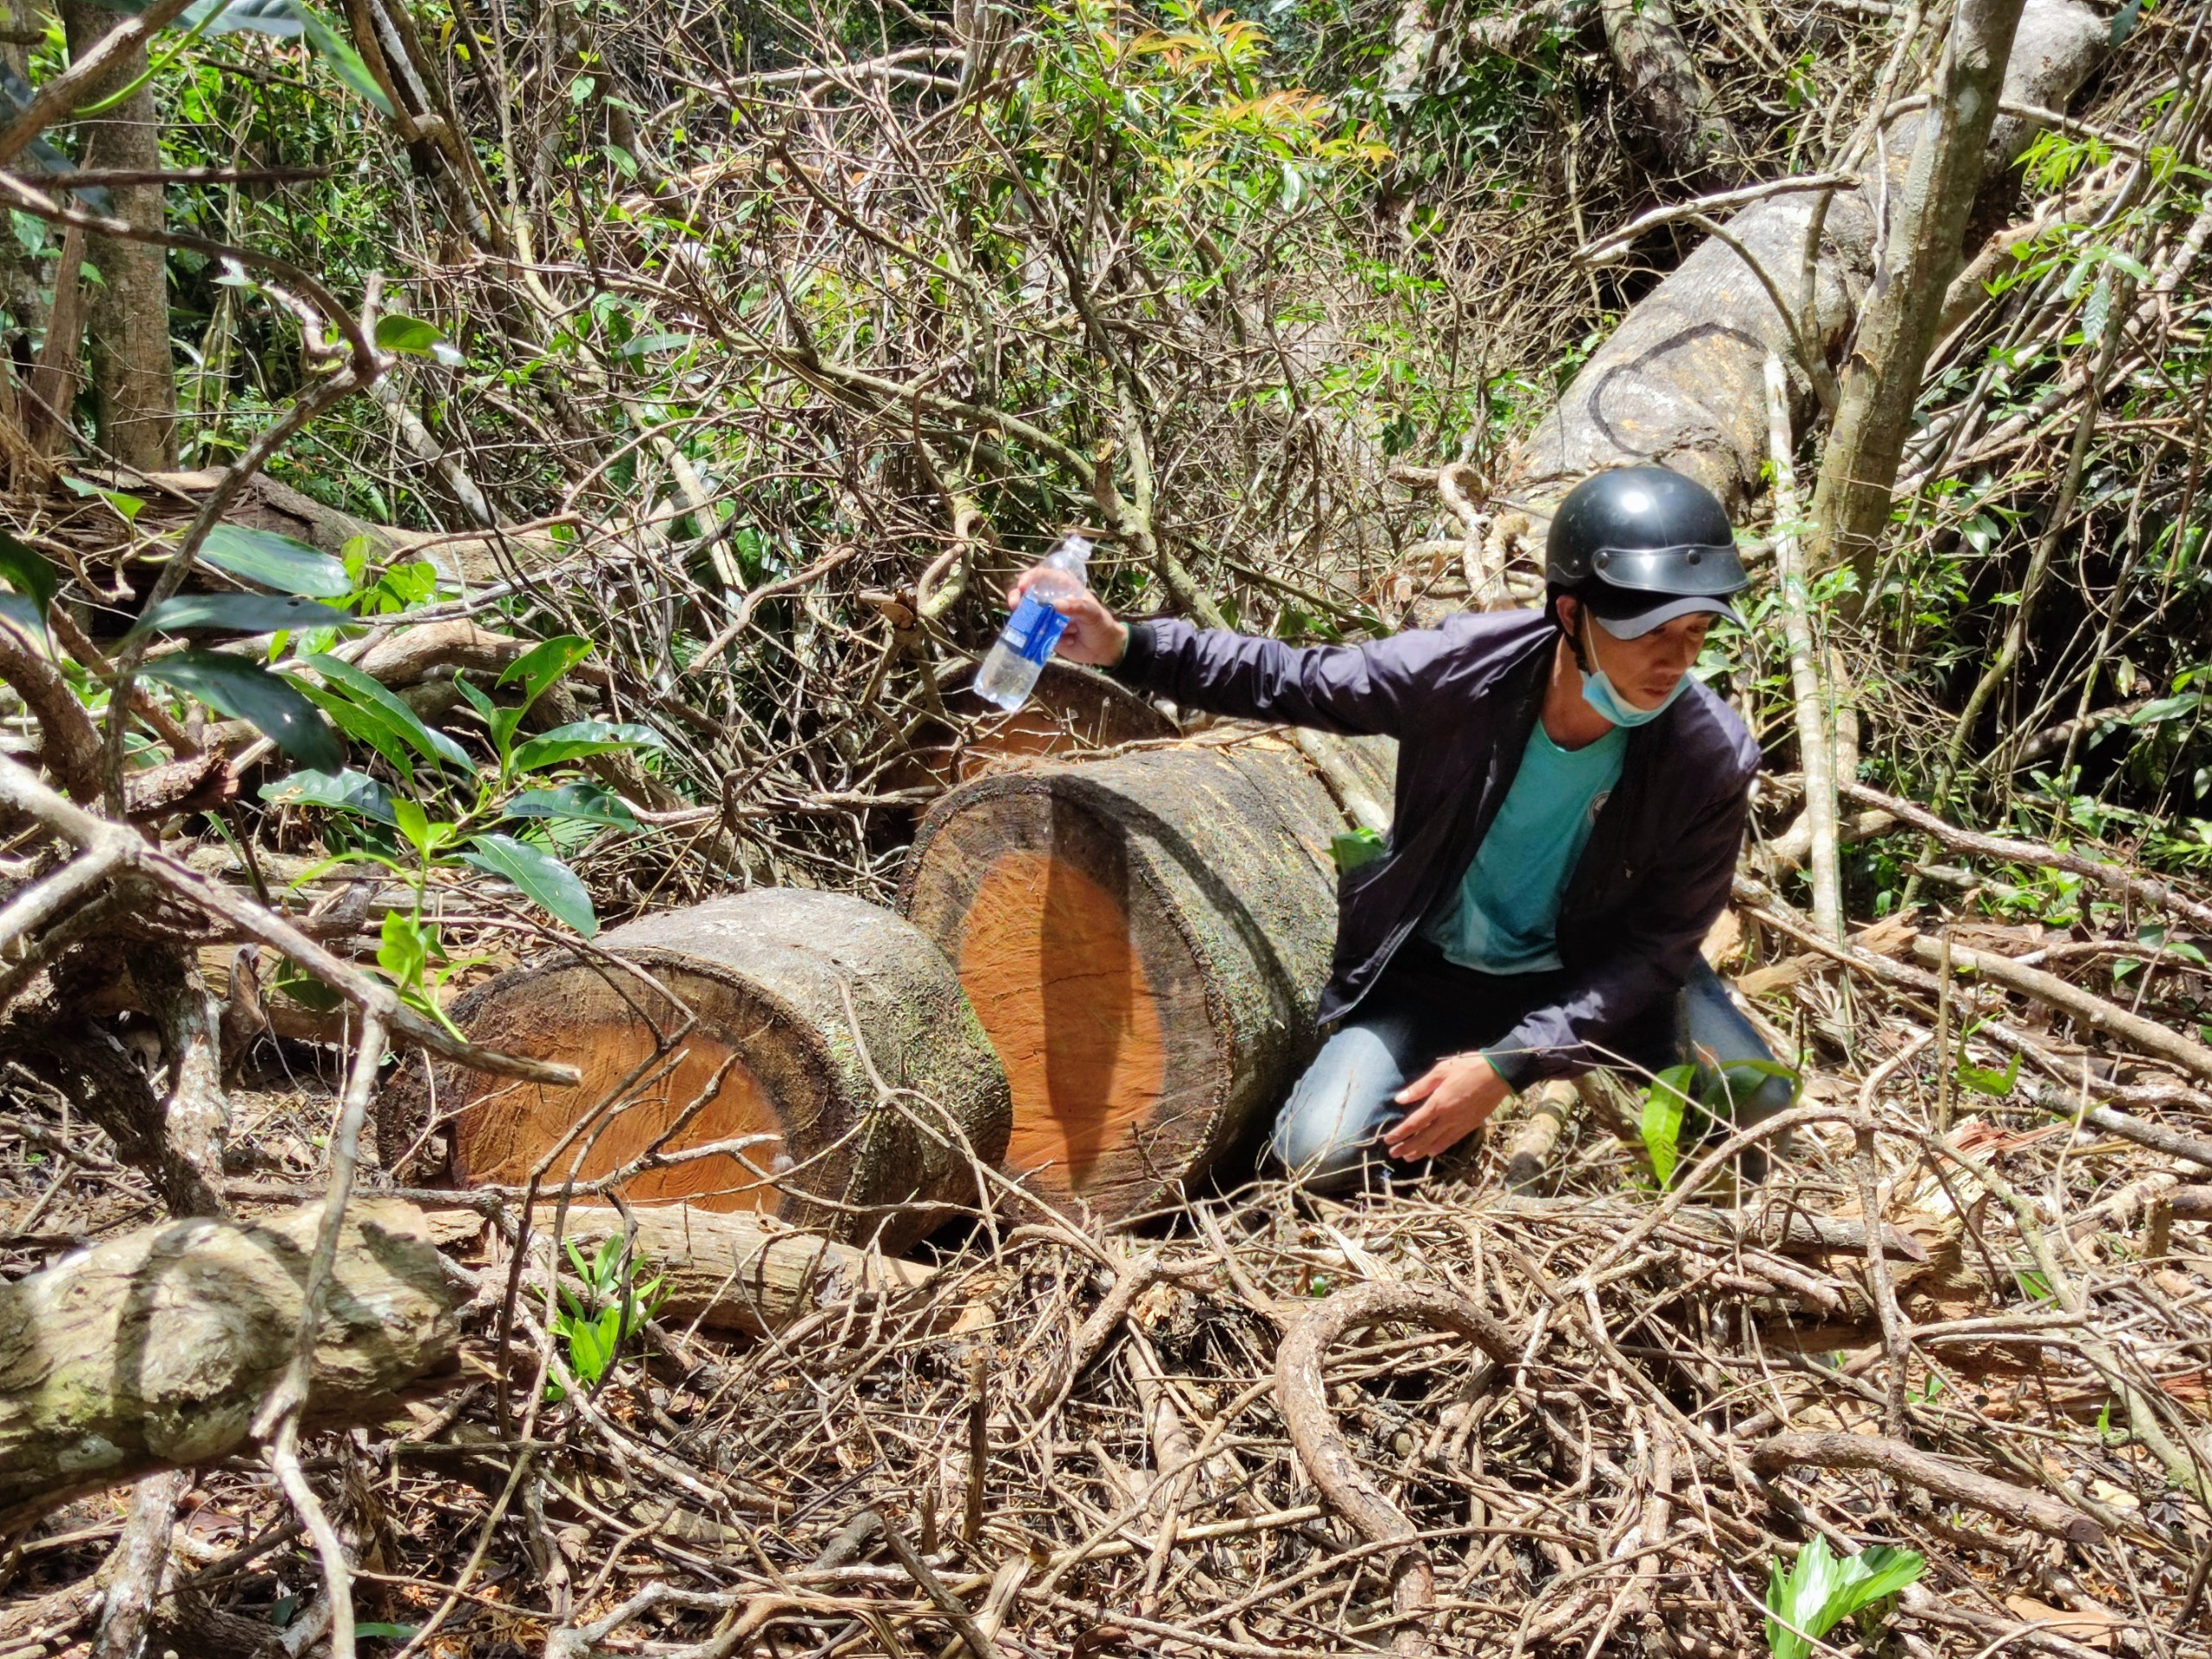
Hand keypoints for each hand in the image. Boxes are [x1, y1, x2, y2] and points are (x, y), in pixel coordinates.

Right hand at [1009, 566, 1128, 666]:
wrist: (1104, 649)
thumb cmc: (1101, 625)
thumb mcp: (1093, 613)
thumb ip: (1077, 607)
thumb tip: (1056, 604)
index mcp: (1064, 588)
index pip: (1043, 576)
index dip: (1030, 577)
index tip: (1023, 585)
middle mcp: (1052, 601)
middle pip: (1028, 593)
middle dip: (1018, 596)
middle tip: (1015, 603)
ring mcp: (1047, 618)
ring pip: (1027, 613)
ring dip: (1021, 617)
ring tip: (1021, 622)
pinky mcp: (1045, 634)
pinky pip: (1033, 633)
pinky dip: (1034, 635)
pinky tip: (1050, 640)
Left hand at [1382, 1053, 1511, 1161]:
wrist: (1498, 1074)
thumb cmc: (1468, 1067)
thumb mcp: (1441, 1071)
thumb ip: (1420, 1087)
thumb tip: (1399, 1099)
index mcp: (1438, 1103)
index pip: (1414, 1123)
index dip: (1400, 1133)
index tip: (1388, 1140)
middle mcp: (1448, 1118)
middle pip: (1423, 1137)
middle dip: (1407, 1147)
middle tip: (1393, 1154)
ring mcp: (1460, 1124)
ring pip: (1437, 1143)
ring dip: (1420, 1151)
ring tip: (1408, 1158)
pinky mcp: (1470, 1126)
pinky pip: (1452, 1141)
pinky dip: (1440, 1148)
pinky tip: (1432, 1152)